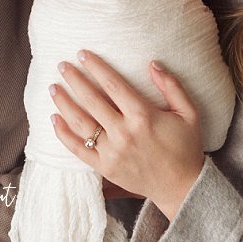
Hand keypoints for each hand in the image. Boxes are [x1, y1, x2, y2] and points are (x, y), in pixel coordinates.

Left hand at [50, 51, 204, 219]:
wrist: (183, 187)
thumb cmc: (186, 147)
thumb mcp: (189, 113)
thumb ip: (172, 86)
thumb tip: (152, 63)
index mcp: (143, 116)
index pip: (113, 85)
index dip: (96, 67)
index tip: (82, 54)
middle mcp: (124, 133)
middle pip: (91, 100)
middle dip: (74, 80)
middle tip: (62, 65)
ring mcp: (112, 152)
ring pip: (80, 123)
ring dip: (64, 103)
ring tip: (53, 88)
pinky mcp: (105, 168)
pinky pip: (78, 150)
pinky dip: (63, 135)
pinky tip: (54, 119)